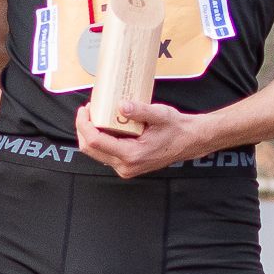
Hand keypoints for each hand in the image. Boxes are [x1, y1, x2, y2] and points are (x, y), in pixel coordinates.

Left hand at [73, 97, 197, 178]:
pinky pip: (105, 153)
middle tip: (88, 110)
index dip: (84, 124)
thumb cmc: (176, 128)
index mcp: (132, 155)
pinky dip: (100, 139)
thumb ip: (140, 111)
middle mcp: (126, 166)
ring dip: (91, 133)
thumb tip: (120, 105)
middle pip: (90, 149)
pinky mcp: (126, 166)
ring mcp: (125, 168)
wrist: (189, 141)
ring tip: (96, 115)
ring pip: (96, 153)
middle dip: (83, 128)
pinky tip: (105, 125)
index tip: (85, 109)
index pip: (95, 142)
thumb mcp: (160, 115)